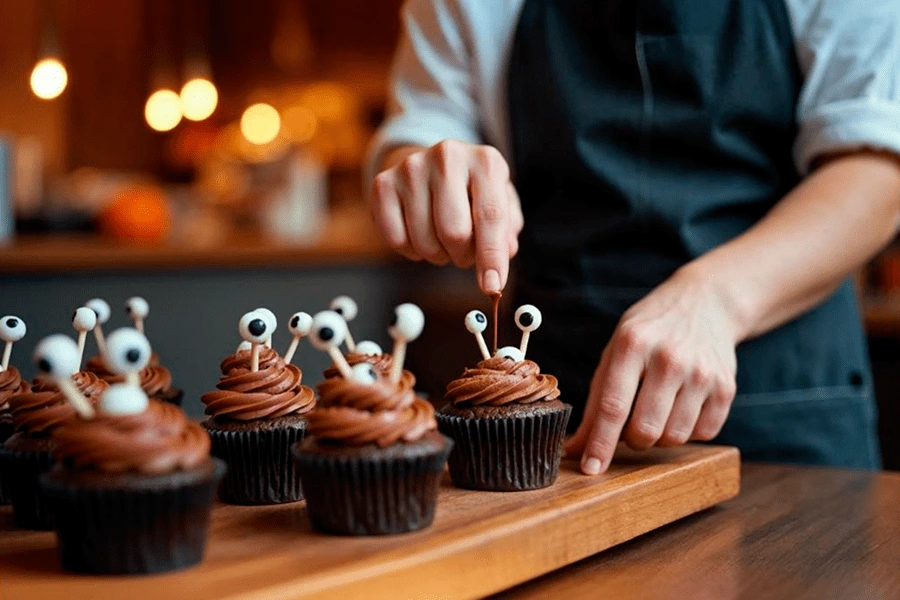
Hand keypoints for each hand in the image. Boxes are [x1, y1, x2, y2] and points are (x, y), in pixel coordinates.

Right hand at [369, 140, 523, 293]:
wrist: (434, 167)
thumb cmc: (474, 192)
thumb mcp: (502, 204)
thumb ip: (506, 235)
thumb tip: (494, 270)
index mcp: (485, 161)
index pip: (491, 216)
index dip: (491, 257)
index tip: (492, 287)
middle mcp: (447, 157)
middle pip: (454, 232)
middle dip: (463, 256)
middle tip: (464, 253)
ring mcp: (411, 168)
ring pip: (425, 241)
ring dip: (438, 255)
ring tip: (443, 241)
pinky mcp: (383, 184)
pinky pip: (396, 240)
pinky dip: (412, 252)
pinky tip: (420, 236)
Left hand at [564, 267, 739, 474]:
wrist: (704, 304)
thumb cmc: (649, 332)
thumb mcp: (615, 352)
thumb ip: (596, 400)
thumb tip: (575, 448)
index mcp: (631, 344)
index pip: (612, 406)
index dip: (599, 444)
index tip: (589, 469)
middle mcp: (669, 358)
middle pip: (645, 430)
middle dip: (632, 441)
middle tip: (630, 427)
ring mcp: (701, 372)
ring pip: (674, 438)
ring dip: (660, 437)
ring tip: (657, 410)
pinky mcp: (726, 386)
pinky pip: (702, 434)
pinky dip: (687, 430)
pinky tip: (682, 405)